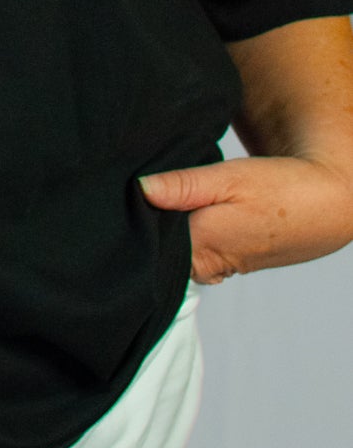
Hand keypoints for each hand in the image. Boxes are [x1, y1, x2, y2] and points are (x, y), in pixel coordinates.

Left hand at [140, 155, 352, 283]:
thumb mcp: (230, 178)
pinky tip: (190, 212)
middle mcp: (203, 266)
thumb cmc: (282, 189)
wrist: (327, 206)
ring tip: (170, 197)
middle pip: (155, 248)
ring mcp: (214, 269)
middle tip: (141, 187)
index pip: (144, 238)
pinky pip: (190, 252)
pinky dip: (186, 233)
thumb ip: (183, 185)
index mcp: (199, 246)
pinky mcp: (223, 266)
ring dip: (167, 227)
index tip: (120, 192)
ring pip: (173, 250)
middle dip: (145, 222)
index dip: (130, 215)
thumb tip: (140, 189)